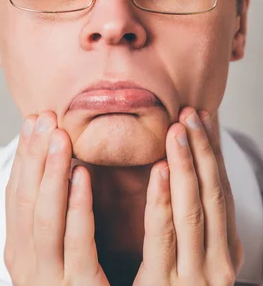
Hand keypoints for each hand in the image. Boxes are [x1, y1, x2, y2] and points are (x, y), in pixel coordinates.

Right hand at [4, 111, 110, 285]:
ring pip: (44, 219)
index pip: (15, 195)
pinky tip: (83, 175)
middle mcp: (27, 265)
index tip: (32, 120)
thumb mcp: (56, 252)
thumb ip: (54, 217)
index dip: (22, 156)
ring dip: (51, 173)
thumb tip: (59, 165)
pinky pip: (77, 244)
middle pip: (25, 201)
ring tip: (60, 136)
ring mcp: (50, 281)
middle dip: (33, 156)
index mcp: (20, 252)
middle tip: (44, 118)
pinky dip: (77, 206)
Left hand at [133, 108, 243, 285]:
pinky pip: (164, 237)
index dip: (212, 153)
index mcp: (225, 250)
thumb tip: (180, 168)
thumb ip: (188, 221)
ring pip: (194, 210)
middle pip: (211, 196)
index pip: (220, 191)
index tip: (203, 118)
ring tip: (178, 130)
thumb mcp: (192, 257)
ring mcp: (196, 278)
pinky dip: (162, 199)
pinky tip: (159, 170)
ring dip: (186, 166)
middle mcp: (218, 263)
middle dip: (201, 152)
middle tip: (190, 114)